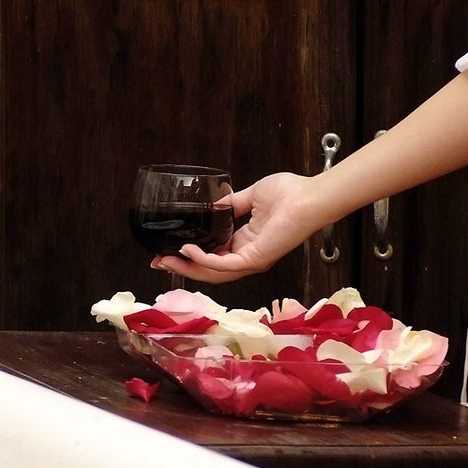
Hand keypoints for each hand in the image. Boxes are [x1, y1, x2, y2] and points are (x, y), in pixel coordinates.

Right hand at [154, 172, 323, 283]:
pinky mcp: (254, 259)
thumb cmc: (290, 194)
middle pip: (209, 270)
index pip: (214, 256)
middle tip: (159, 262)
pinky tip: (187, 251)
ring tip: (165, 260)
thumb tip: (211, 204)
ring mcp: (251, 261)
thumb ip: (231, 203)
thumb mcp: (251, 196)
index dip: (191, 256)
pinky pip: (222, 265)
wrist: (308, 197)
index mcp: (247, 242)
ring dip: (187, 267)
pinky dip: (203, 260)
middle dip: (182, 267)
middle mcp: (247, 256)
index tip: (169, 250)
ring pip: (212, 273)